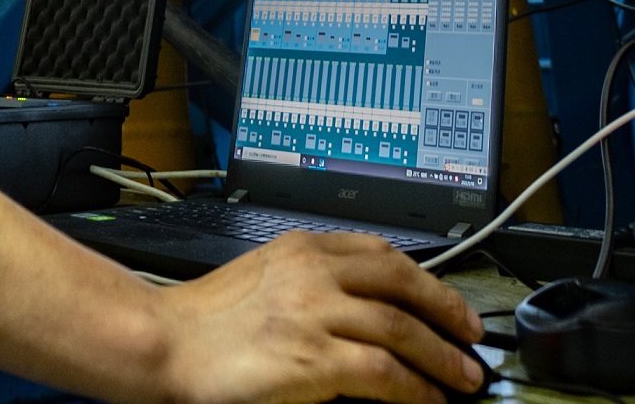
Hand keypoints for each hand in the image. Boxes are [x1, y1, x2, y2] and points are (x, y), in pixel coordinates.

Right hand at [139, 233, 483, 403]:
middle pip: (403, 284)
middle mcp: (313, 273)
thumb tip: (365, 304)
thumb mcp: (263, 275)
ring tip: (464, 378)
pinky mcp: (312, 360)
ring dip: (442, 357)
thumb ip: (310, 278)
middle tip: (473, 338)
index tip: (448, 302)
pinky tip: (429, 400)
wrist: (161, 345)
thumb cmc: (202, 322)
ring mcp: (314, 314)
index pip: (382, 253)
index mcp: (302, 246)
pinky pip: (383, 374)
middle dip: (447, 313)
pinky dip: (415, 389)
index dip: (426, 280)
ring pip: (402, 329)